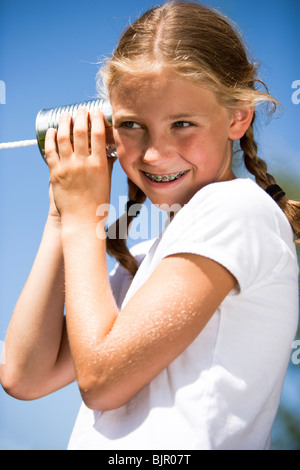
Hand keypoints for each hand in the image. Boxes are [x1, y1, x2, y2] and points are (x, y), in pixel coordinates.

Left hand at [45, 107, 115, 227]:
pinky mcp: (55, 173)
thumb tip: (109, 151)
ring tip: (67, 115)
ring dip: (65, 123)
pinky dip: (52, 139)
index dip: (96, 119)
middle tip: (81, 110)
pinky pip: (51, 151)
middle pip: (80, 132)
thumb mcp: (106, 182)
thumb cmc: (98, 204)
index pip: (97, 134)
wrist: (81, 220)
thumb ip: (107, 165)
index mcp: (98, 165)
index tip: (96, 111)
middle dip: (80, 116)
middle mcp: (82, 163)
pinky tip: (53, 131)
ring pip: (64, 138)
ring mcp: (67, 168)